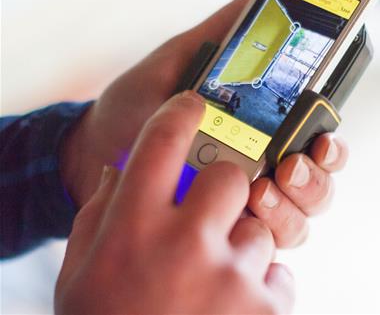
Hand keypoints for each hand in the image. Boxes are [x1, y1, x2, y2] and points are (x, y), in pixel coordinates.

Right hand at [55, 92, 293, 314]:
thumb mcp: (81, 267)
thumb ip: (101, 209)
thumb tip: (122, 167)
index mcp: (133, 225)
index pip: (163, 139)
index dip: (181, 112)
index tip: (193, 106)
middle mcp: (184, 243)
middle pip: (232, 176)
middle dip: (224, 190)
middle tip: (209, 212)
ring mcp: (230, 278)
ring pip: (260, 225)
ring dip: (241, 244)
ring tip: (214, 277)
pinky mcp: (265, 310)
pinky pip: (277, 271)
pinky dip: (259, 284)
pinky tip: (230, 304)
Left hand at [61, 0, 347, 247]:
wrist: (95, 152)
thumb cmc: (138, 105)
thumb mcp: (179, 59)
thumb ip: (223, 30)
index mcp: (259, 123)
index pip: (313, 130)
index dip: (329, 134)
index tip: (324, 132)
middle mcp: (261, 162)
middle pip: (318, 175)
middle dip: (317, 173)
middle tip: (291, 163)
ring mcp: (246, 198)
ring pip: (302, 212)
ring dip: (295, 202)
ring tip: (264, 189)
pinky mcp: (226, 230)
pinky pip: (268, 241)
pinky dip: (269, 230)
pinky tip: (246, 213)